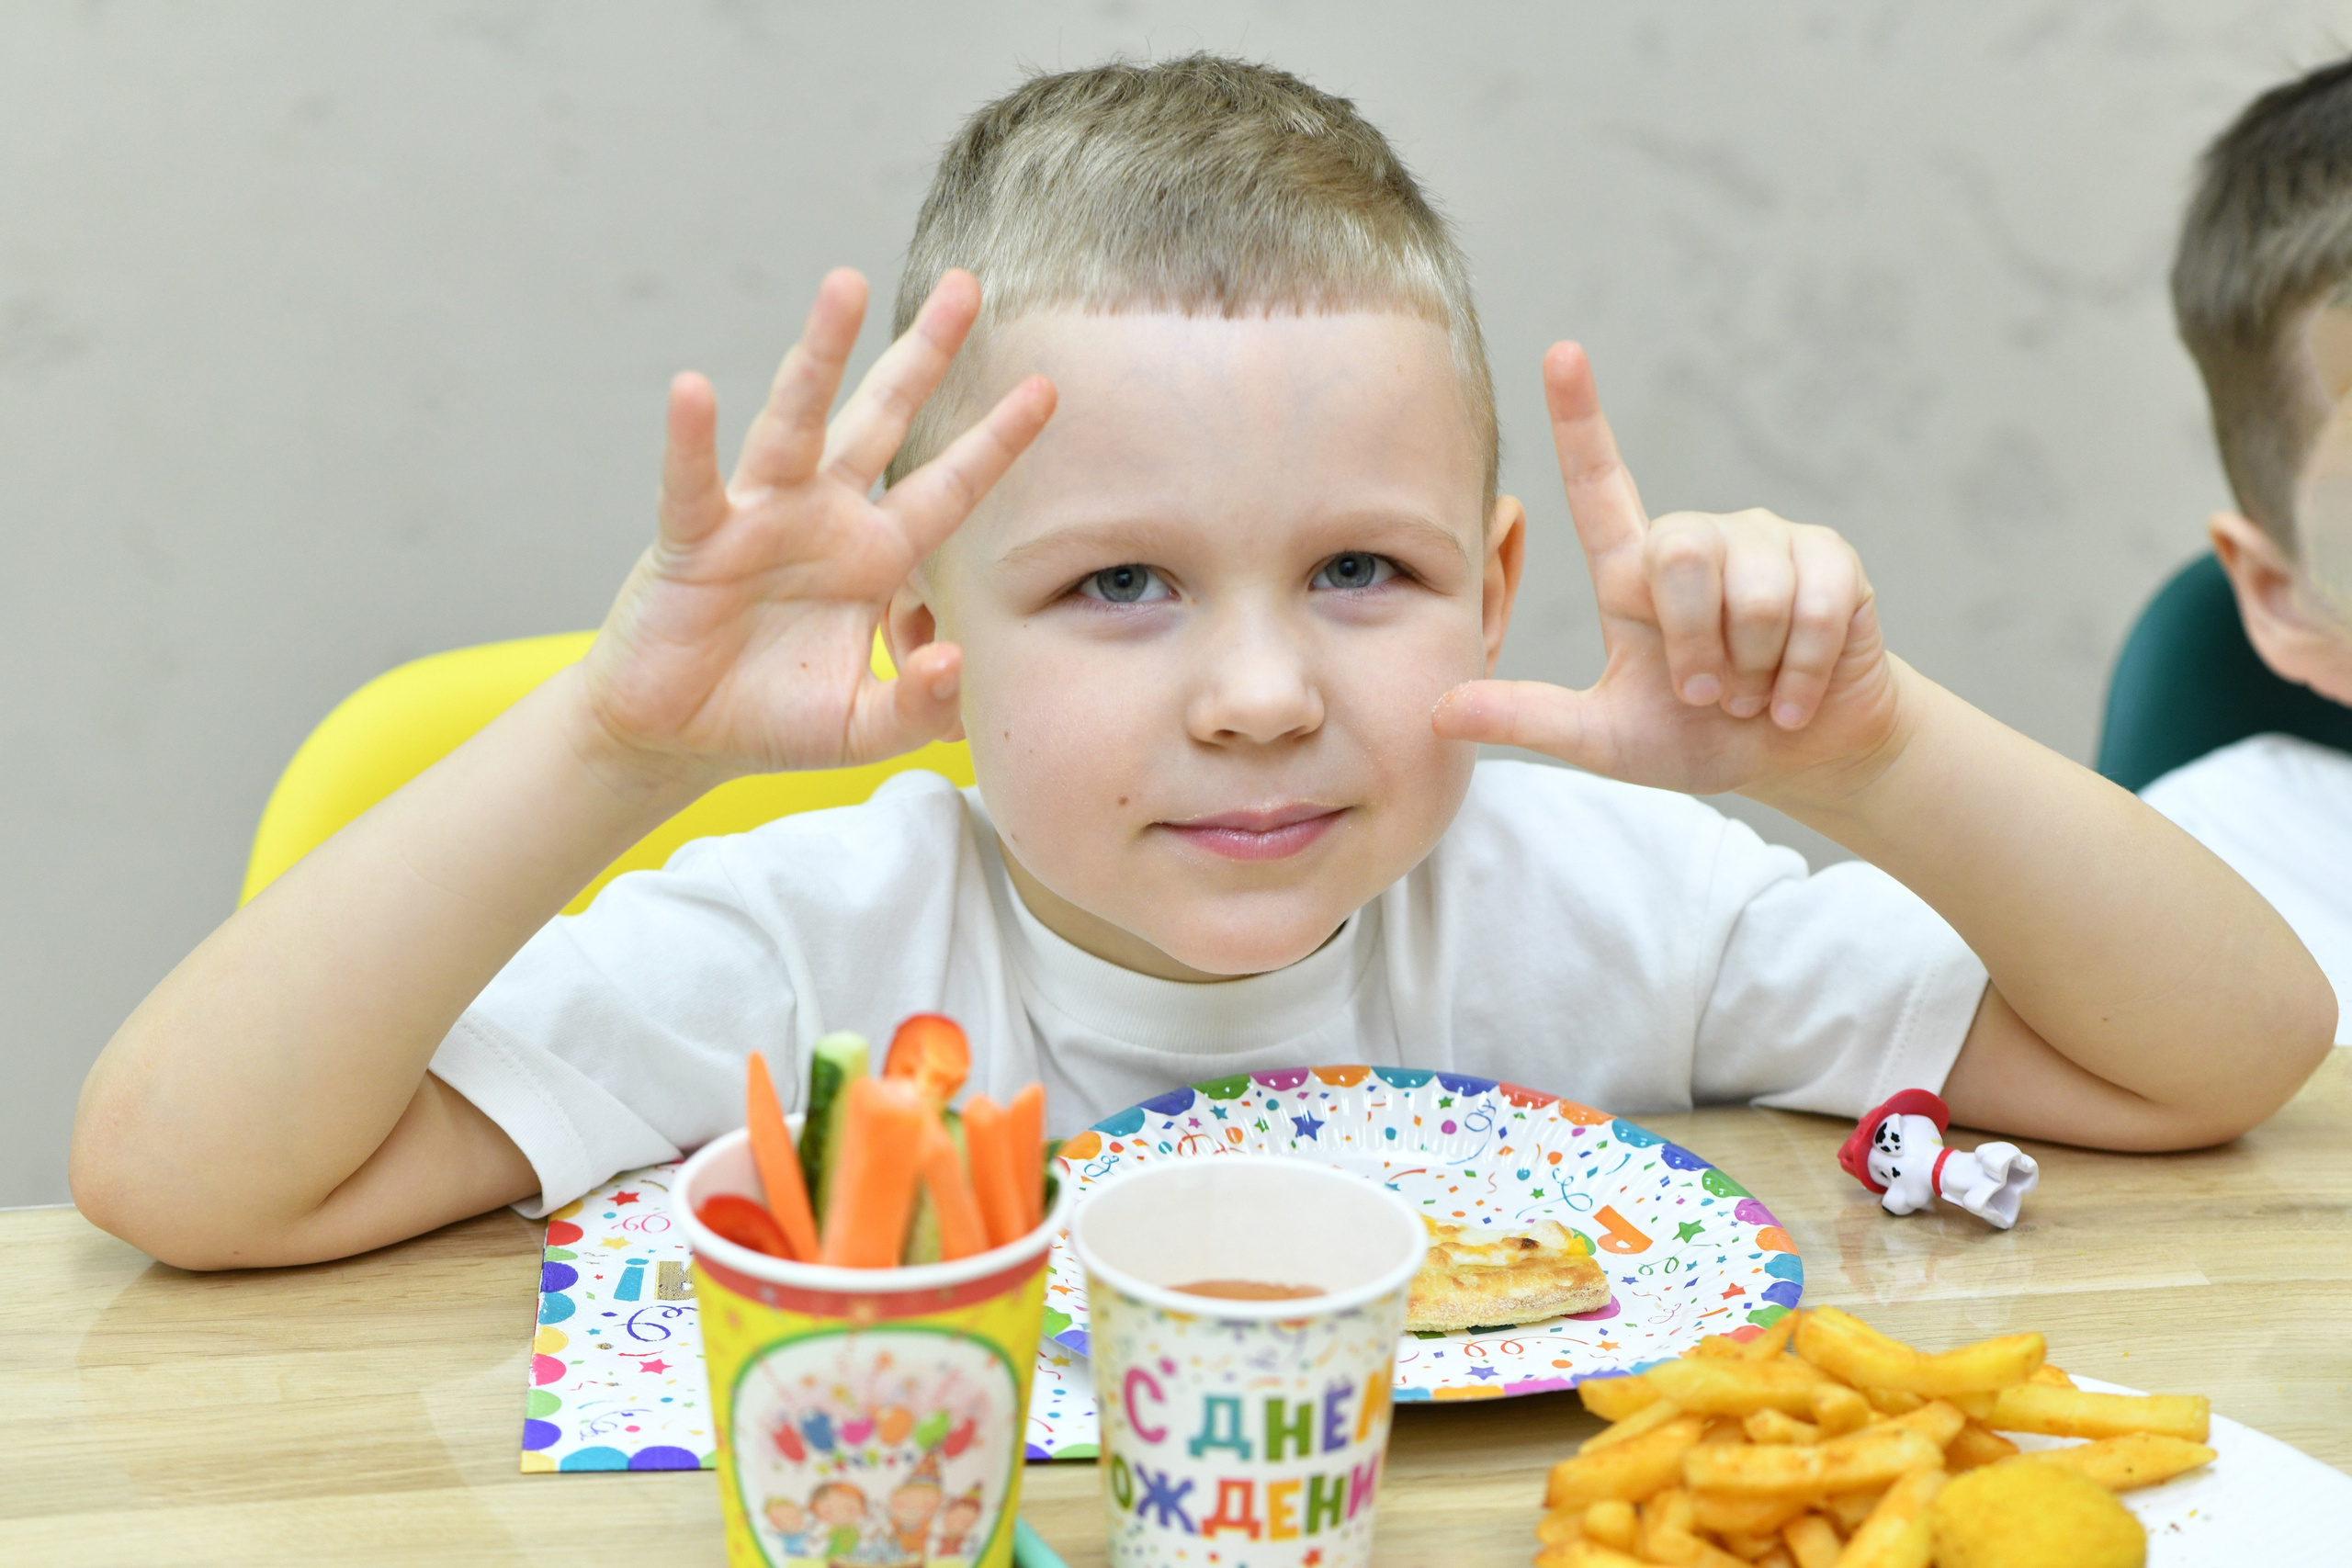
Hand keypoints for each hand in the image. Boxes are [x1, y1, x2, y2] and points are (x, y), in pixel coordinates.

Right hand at [576, 268, 1054, 790]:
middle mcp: (824, 518)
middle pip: (883, 419)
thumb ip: (918, 704)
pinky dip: (689, 439)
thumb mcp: (864, 727)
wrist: (679, 736)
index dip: (996, 441)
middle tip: (968, 287)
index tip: (1048, 387)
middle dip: (925, 354)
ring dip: (820, 353)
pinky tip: (693, 390)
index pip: (949, 487)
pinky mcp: (693, 541)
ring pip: (796, 420)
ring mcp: (758, 519)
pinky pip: (693, 483)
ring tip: (847, 284)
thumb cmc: (774, 718)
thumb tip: (955, 661)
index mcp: (876, 557)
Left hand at [1435, 343, 1905, 804]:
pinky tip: (1794, 696)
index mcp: (1631, 571)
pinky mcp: (1830, 559)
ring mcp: (1766, 542)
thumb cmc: (1697, 738)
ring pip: (1750, 592)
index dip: (1580, 417)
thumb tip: (1437, 711)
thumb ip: (1528, 719)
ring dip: (1750, 668)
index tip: (1561, 352)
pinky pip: (1813, 609)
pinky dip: (1799, 675)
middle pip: (1679, 554)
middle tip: (1705, 691)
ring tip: (1751, 689)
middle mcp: (1695, 540)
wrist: (1797, 755)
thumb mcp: (1603, 738)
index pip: (1598, 481)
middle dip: (1694, 644)